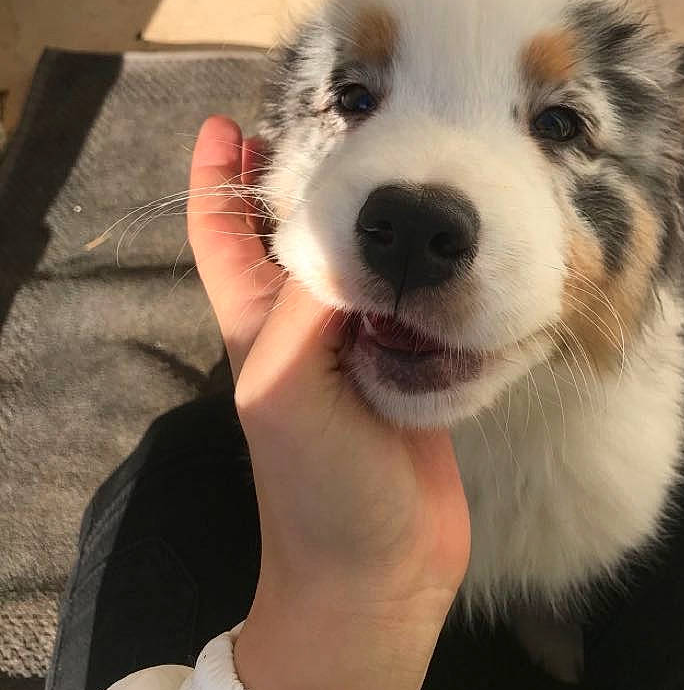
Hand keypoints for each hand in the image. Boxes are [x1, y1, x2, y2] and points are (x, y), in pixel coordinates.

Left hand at [187, 117, 470, 689]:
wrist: (379, 574)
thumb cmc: (315, 483)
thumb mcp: (286, 383)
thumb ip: (313, 299)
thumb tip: (360, 225)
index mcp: (258, 319)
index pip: (223, 234)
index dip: (217, 178)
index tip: (229, 121)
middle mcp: (309, 322)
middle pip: (304, 231)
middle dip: (316, 175)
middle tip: (353, 115)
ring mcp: (367, 344)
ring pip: (370, 261)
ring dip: (385, 216)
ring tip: (418, 157)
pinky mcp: (419, 367)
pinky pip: (424, 301)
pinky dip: (434, 266)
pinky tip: (462, 235)